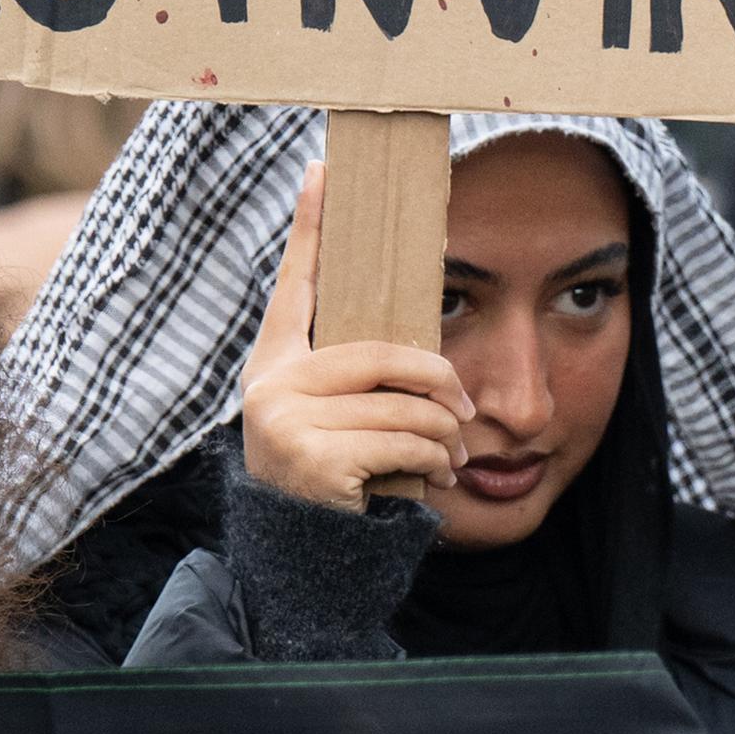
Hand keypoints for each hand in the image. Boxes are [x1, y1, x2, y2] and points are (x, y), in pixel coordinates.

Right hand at [237, 165, 471, 510]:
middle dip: (440, 384)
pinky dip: (434, 461)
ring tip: (448, 457)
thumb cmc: (339, 481)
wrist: (307, 565)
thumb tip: (420, 328)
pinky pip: (405, 439)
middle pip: (385, 353)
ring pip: (404, 402)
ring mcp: (284, 421)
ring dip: (443, 435)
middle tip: (465, 414)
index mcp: (275, 363)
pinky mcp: (311, 458)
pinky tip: (430, 480)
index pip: (296, 284)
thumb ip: (363, 374)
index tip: (324, 168)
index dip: (314, 227)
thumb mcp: (345, 419)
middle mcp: (269, 385)